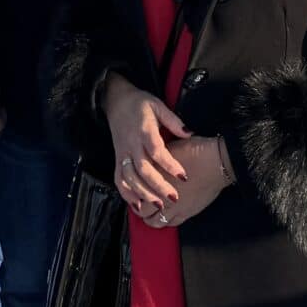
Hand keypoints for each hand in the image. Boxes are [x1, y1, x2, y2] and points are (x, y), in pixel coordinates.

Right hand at [105, 72, 191, 211]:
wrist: (116, 101)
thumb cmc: (140, 104)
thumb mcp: (158, 105)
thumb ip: (173, 121)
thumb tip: (189, 133)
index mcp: (143, 130)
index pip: (156, 150)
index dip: (169, 164)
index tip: (183, 176)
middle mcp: (131, 144)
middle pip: (143, 169)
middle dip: (158, 185)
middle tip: (174, 198)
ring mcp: (122, 153)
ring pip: (130, 177)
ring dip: (143, 193)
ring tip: (159, 205)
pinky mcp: (117, 158)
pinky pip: (119, 179)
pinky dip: (126, 193)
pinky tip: (137, 205)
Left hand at [140, 135, 232, 230]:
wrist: (216, 162)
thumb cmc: (194, 151)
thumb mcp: (168, 149)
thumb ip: (154, 160)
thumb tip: (145, 163)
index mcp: (154, 178)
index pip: (135, 194)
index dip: (133, 194)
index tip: (134, 191)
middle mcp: (162, 196)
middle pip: (142, 212)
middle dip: (139, 209)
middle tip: (139, 204)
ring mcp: (175, 207)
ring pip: (156, 222)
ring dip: (151, 218)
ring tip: (151, 212)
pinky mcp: (188, 212)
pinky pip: (172, 224)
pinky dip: (165, 221)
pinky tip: (166, 215)